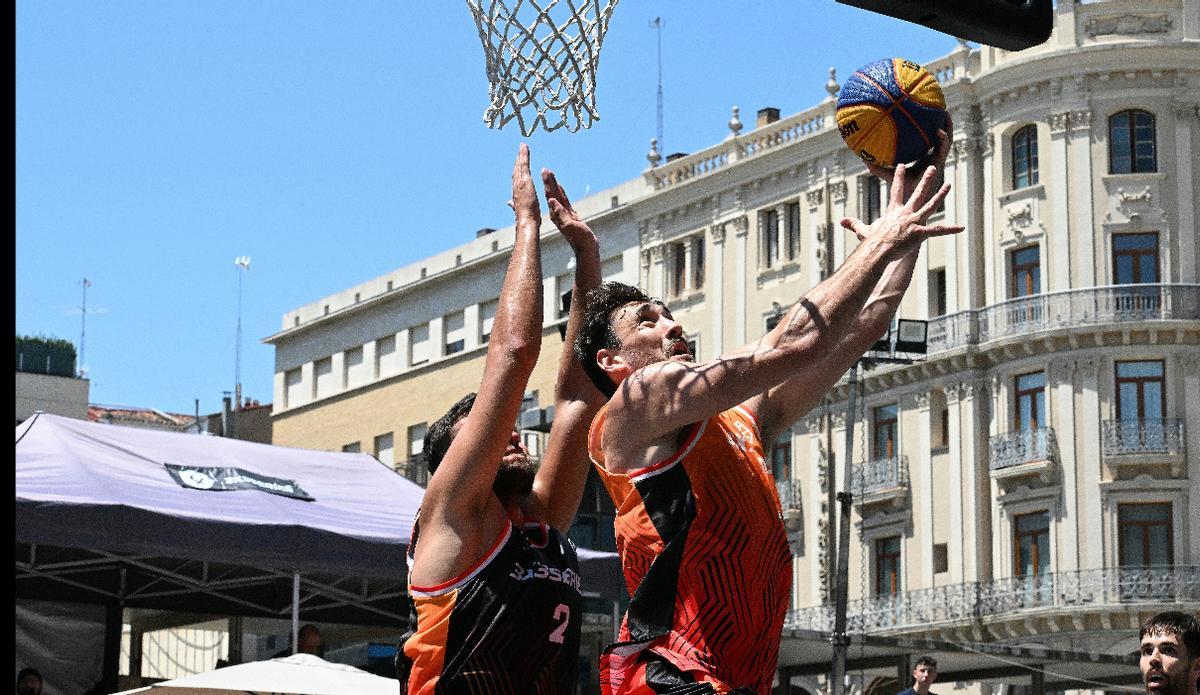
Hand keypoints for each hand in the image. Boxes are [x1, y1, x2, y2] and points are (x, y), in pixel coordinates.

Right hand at [509, 143, 540, 229]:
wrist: (525, 222)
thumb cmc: (525, 220)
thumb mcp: (518, 211)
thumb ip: (513, 205)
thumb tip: (508, 203)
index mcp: (516, 194)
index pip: (515, 180)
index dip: (516, 171)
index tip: (517, 164)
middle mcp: (515, 187)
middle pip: (516, 170)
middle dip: (517, 160)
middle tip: (520, 150)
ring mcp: (520, 183)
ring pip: (519, 165)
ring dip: (521, 154)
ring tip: (523, 145)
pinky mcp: (525, 180)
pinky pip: (524, 164)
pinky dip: (524, 155)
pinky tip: (524, 147)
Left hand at [541, 168, 596, 250]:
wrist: (586, 248)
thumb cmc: (579, 239)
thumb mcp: (569, 225)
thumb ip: (560, 213)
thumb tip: (551, 200)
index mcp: (556, 214)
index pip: (550, 195)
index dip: (547, 183)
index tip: (544, 171)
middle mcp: (558, 213)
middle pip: (552, 193)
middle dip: (548, 181)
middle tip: (545, 169)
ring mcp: (563, 214)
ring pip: (557, 196)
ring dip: (553, 185)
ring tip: (549, 174)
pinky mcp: (570, 216)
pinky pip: (564, 201)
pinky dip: (560, 193)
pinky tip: (558, 187)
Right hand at [839, 162, 963, 260]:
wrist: (877, 250)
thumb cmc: (871, 242)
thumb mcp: (863, 231)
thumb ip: (854, 224)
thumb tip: (841, 222)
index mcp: (893, 211)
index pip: (896, 189)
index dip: (898, 176)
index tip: (902, 165)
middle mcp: (905, 212)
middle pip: (917, 192)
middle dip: (925, 179)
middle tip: (932, 168)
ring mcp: (914, 221)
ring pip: (930, 205)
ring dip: (940, 195)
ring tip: (948, 185)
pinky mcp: (920, 233)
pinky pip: (938, 230)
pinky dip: (950, 229)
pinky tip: (962, 228)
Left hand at [865, 111, 953, 200]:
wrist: (908, 201)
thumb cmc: (897, 190)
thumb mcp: (884, 173)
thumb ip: (875, 165)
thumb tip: (861, 154)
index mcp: (921, 159)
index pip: (926, 142)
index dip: (927, 130)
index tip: (924, 115)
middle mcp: (931, 158)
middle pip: (939, 138)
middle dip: (941, 123)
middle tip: (938, 108)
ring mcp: (937, 160)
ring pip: (946, 141)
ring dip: (948, 127)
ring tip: (944, 113)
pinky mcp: (939, 165)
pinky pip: (944, 150)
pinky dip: (944, 140)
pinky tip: (939, 131)